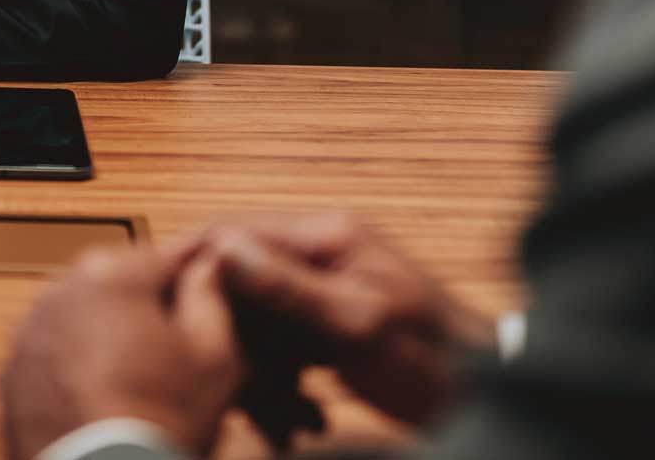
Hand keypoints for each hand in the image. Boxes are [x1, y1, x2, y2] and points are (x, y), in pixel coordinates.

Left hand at [2, 242, 246, 459]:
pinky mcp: (11, 380)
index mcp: (109, 274)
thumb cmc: (155, 422)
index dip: (203, 276)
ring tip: (148, 388)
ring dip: (114, 342)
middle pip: (124, 287)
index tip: (218, 289)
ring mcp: (28, 337)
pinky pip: (58, 361)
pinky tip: (110, 405)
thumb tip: (211, 265)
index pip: (171, 254)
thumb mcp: (214, 355)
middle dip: (154, 313)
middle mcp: (58, 293)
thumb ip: (212, 295)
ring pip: (88, 323)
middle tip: (186, 356)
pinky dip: (81, 374)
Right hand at [206, 213, 492, 429]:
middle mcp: (322, 253)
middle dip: (233, 340)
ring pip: (257, 323)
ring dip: (258, 372)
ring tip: (278, 421)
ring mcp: (324, 291)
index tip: (171, 309)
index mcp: (329, 236)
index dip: (201, 269)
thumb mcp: (355, 323)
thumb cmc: (431, 357)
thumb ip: (287, 285)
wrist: (483, 399)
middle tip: (231, 389)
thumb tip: (224, 247)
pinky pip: (280, 348)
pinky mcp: (327, 327)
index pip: (239, 233)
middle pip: (242, 283)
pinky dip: (281, 385)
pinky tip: (295, 423)